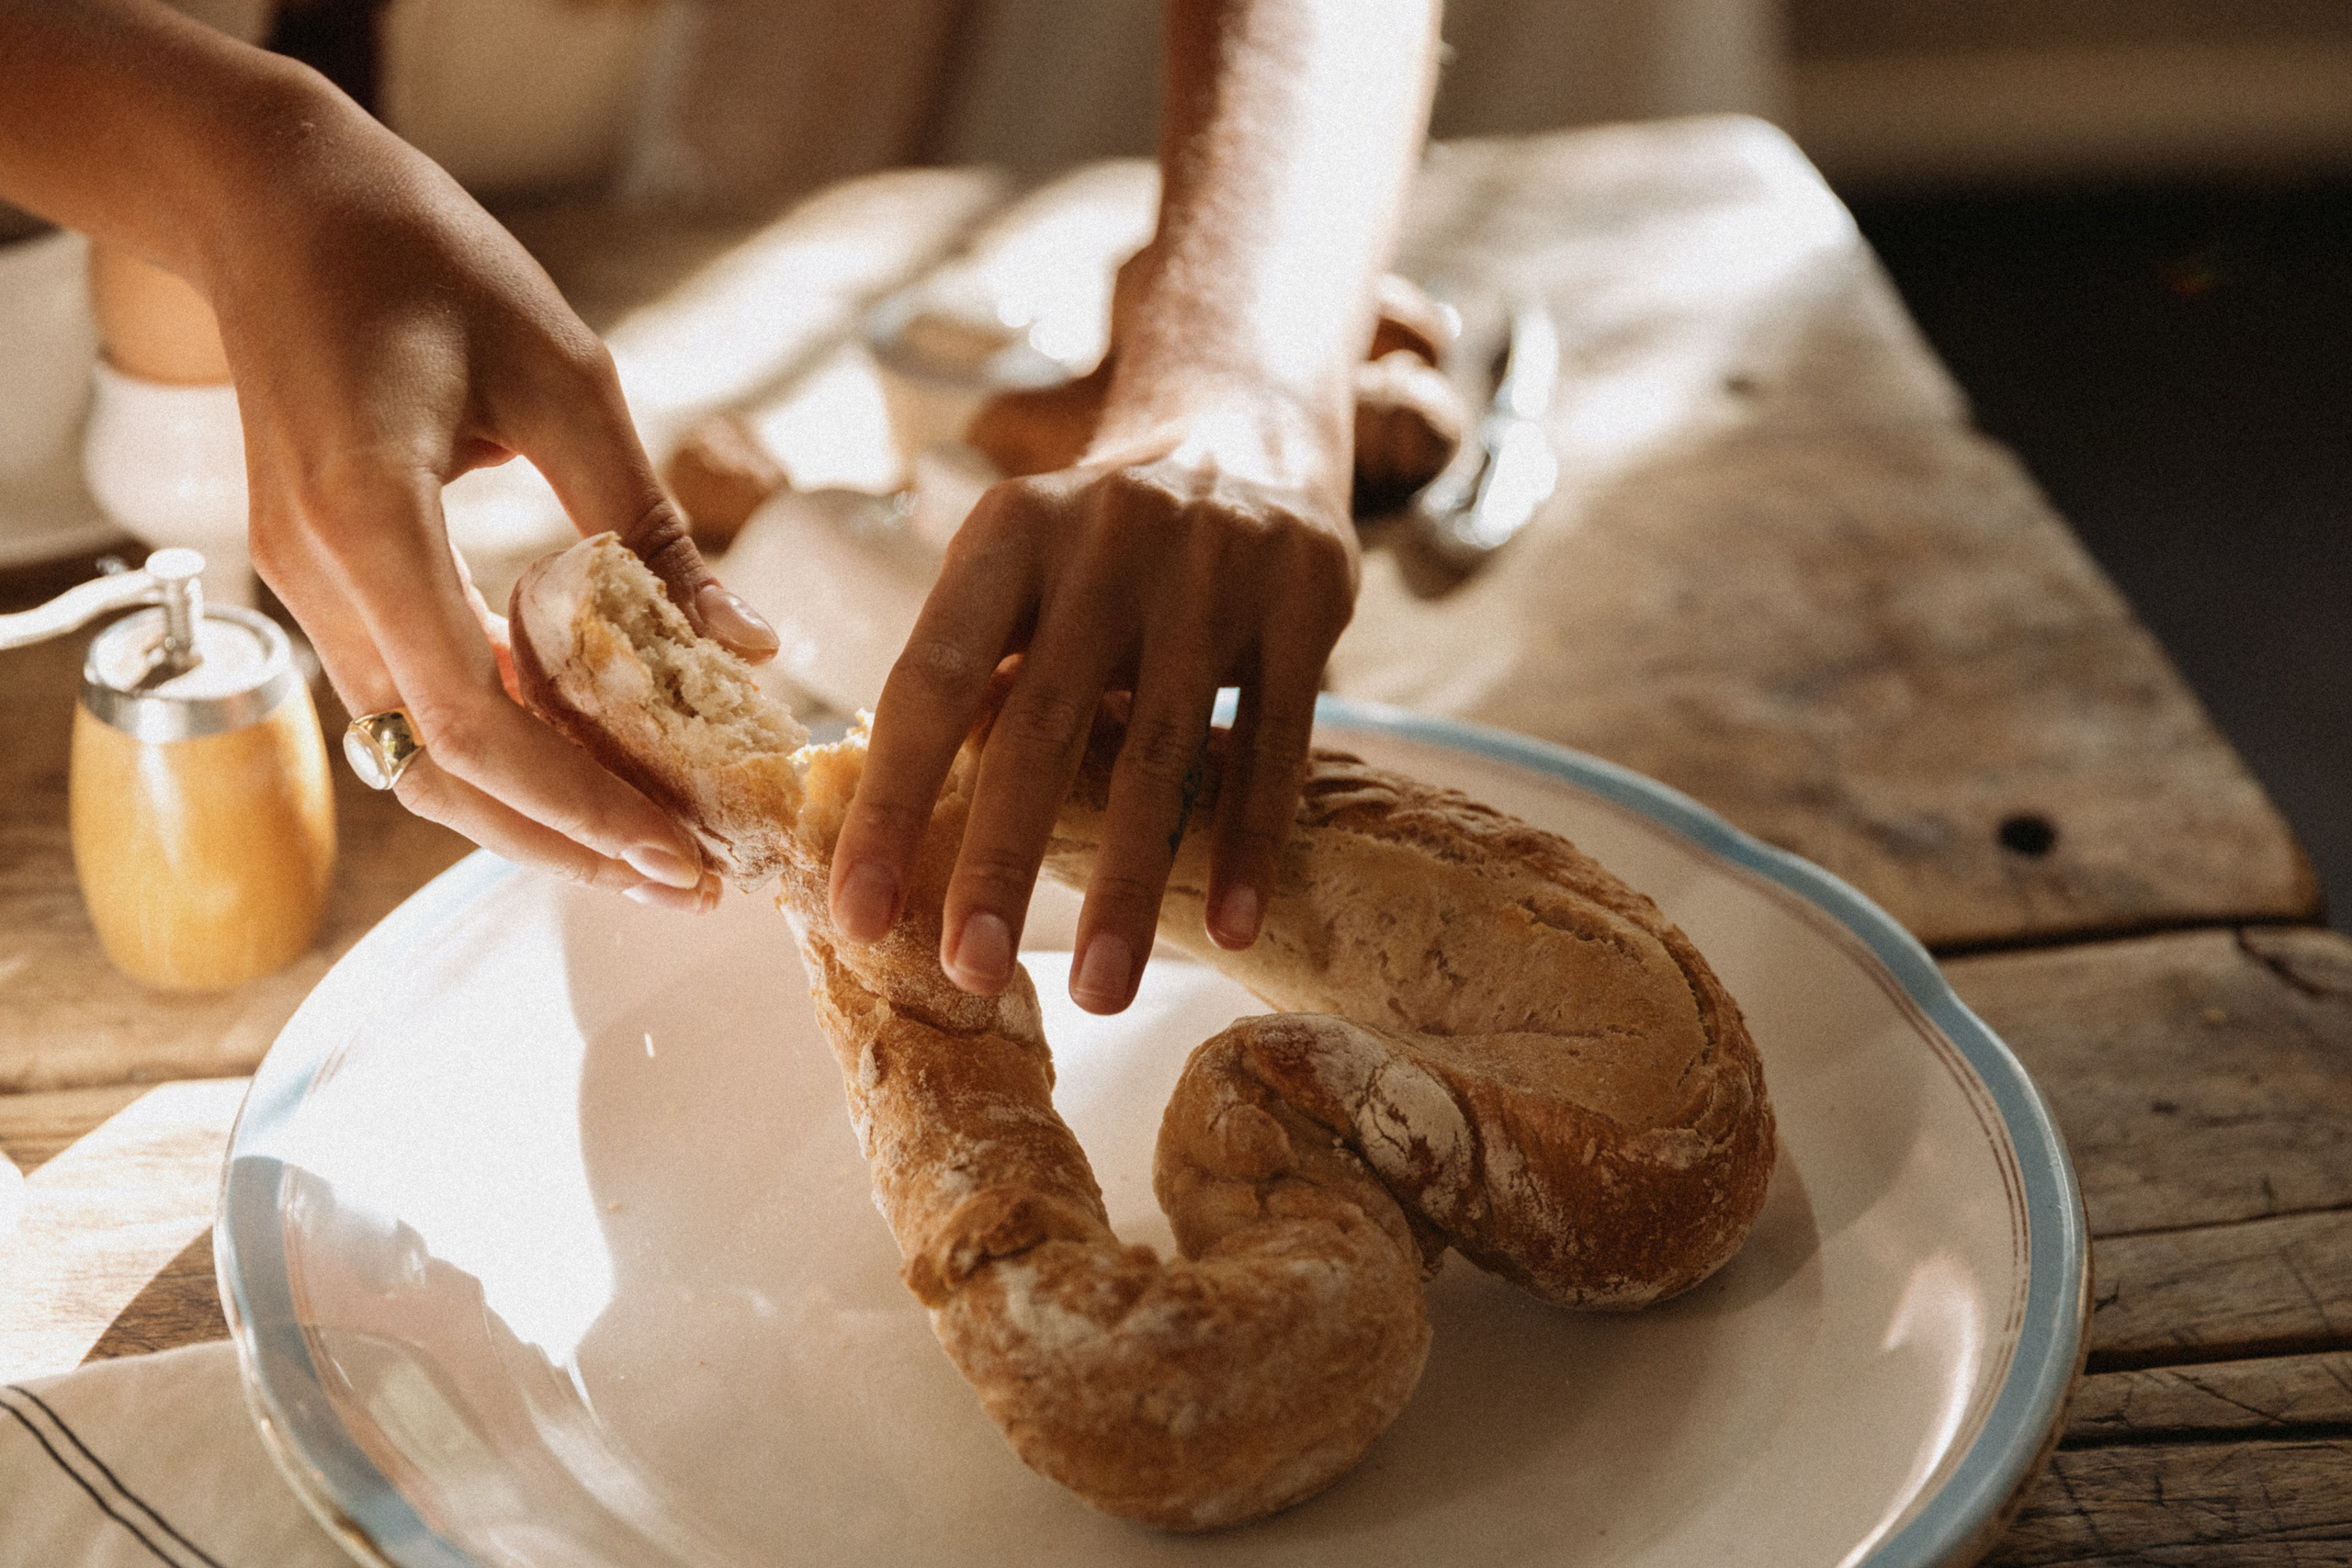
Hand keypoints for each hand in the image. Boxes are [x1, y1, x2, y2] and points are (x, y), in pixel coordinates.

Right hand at [205, 71, 778, 909]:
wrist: (278, 205)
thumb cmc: (423, 260)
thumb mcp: (567, 376)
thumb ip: (651, 524)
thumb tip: (747, 647)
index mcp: (369, 518)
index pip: (471, 718)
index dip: (582, 803)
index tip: (683, 852)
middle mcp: (320, 577)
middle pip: (439, 772)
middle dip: (569, 841)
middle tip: (693, 880)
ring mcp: (310, 589)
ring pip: (418, 758)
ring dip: (536, 815)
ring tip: (656, 849)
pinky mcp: (328, 584)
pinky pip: (414, 702)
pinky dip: (504, 752)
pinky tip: (595, 769)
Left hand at [829, 418, 1357, 1013]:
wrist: (1246, 437)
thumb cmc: (1096, 548)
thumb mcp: (1018, 567)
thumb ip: (971, 668)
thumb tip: (891, 822)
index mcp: (1007, 534)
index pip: (929, 680)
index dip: (891, 803)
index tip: (861, 915)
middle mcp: (1104, 541)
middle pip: (1039, 726)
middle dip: (999, 860)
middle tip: (971, 974)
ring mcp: (1211, 570)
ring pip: (1160, 752)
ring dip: (1126, 883)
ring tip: (1101, 989)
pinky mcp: (1304, 600)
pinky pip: (1274, 743)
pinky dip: (1249, 840)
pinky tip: (1229, 928)